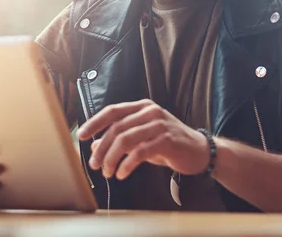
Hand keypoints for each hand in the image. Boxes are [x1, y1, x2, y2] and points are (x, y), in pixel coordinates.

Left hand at [77, 99, 208, 179]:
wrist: (199, 151)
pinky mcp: (167, 140)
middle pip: (116, 128)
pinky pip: (140, 152)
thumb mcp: (142, 139)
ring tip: (108, 172)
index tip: (81, 134)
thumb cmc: (169, 144)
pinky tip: (122, 173)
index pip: (113, 111)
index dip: (95, 122)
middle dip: (101, 148)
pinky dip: (127, 165)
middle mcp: (150, 112)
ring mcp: (160, 125)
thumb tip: (94, 145)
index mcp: (143, 107)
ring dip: (112, 158)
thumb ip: (121, 139)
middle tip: (95, 164)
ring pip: (125, 140)